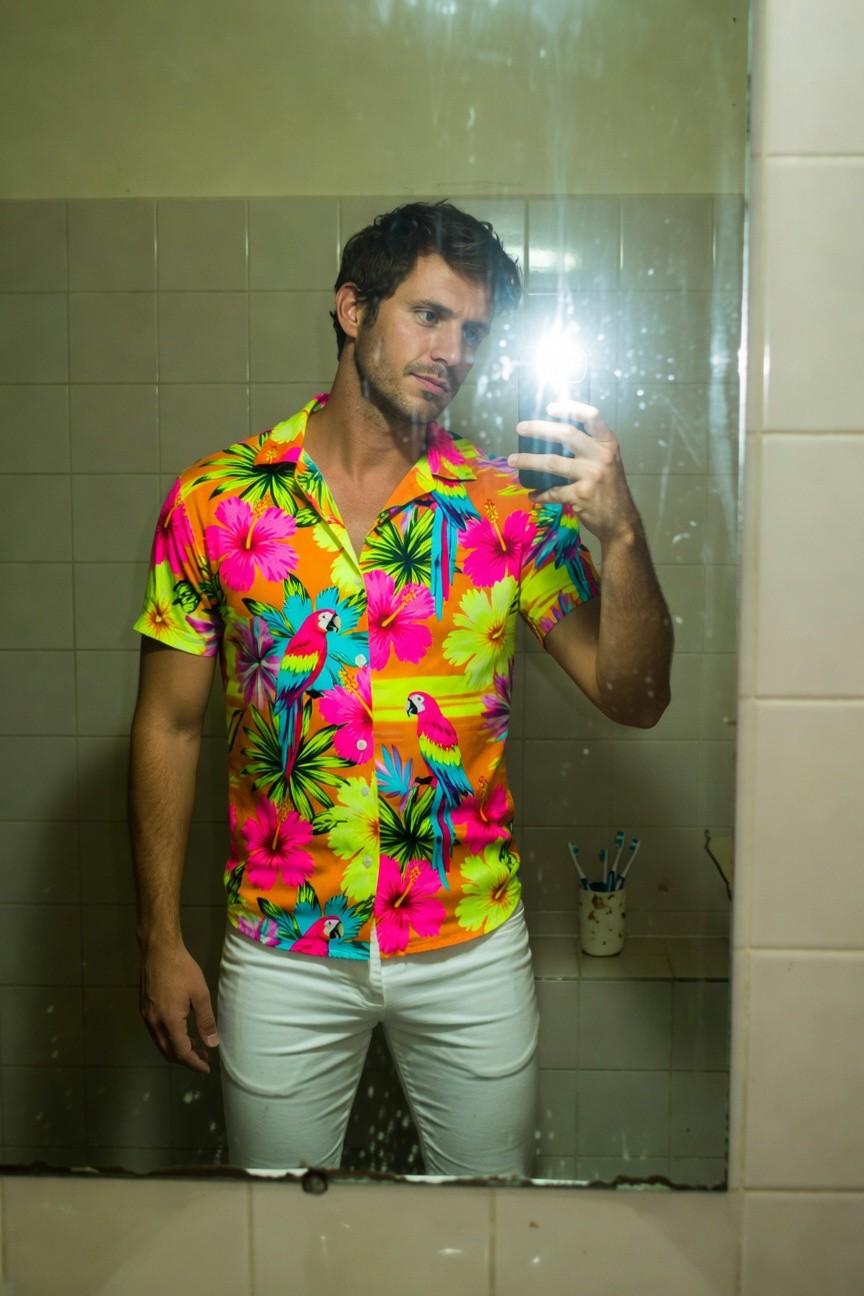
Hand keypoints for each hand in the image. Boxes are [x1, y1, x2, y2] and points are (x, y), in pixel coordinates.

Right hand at [139, 942, 218, 1073]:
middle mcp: (154, 1023)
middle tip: (203, 1058)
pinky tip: (181, 1031)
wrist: (158, 950)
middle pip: (168, 1052)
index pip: (181, 1052)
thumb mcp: (200, 994)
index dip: (194, 1063)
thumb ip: (206, 1021)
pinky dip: (169, 1039)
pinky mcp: (144, 1009)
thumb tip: (212, 1044)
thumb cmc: (182, 969)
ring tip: (195, 1046)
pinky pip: (156, 1033)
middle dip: (186, 1059)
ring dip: (177, 1049)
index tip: (206, 1068)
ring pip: (161, 1043)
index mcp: (169, 1021)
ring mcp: (146, 1017)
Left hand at [509, 400, 639, 545]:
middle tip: (520, 428)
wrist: (622, 521)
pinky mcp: (582, 495)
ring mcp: (592, 475)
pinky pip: (554, 492)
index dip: (571, 408)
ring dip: (528, 461)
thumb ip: (590, 449)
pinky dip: (540, 494)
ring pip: (553, 462)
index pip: (592, 416)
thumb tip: (554, 437)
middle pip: (567, 434)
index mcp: (608, 444)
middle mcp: (601, 456)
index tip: (550, 408)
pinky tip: (532, 495)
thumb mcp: (608, 462)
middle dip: (539, 429)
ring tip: (512, 460)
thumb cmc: (610, 489)